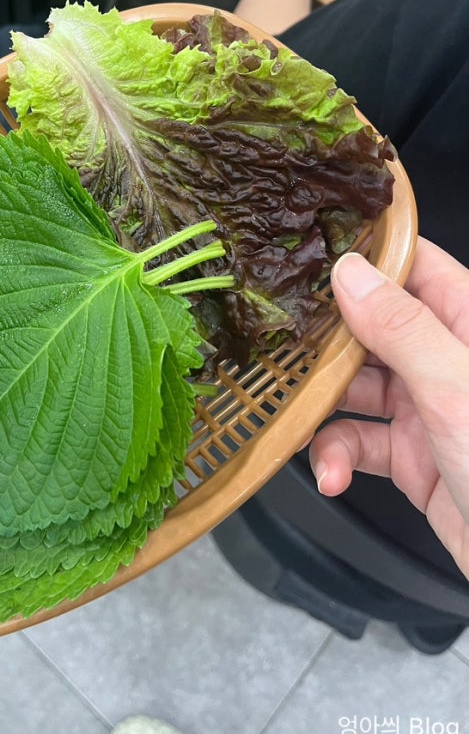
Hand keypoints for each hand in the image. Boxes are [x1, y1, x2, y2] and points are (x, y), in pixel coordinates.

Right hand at [309, 238, 468, 577]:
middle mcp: (445, 363)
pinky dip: (335, 458)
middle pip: (371, 329)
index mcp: (468, 327)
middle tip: (283, 348)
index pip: (414, 268)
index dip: (364, 259)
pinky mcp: (410, 457)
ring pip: (354, 388)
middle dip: (324, 343)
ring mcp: (427, 411)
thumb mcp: (455, 390)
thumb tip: (351, 273)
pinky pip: (357, 442)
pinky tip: (332, 474)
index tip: (308, 259)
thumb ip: (403, 329)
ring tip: (299, 421)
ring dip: (321, 408)